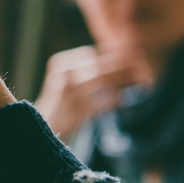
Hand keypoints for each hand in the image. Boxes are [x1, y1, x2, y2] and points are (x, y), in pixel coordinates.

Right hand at [37, 46, 153, 141]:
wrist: (43, 129)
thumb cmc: (61, 104)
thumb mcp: (67, 81)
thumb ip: (86, 69)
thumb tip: (119, 57)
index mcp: (59, 64)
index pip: (91, 53)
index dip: (112, 54)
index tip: (131, 54)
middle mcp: (62, 76)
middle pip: (97, 66)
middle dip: (121, 65)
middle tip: (141, 64)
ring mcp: (67, 94)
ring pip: (101, 81)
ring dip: (122, 79)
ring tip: (138, 79)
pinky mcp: (75, 112)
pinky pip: (100, 103)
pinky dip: (113, 101)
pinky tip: (122, 100)